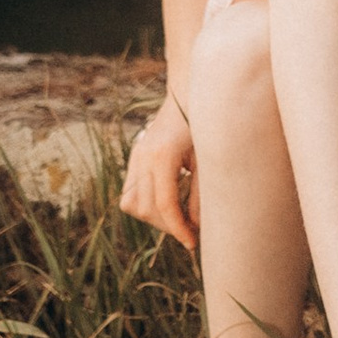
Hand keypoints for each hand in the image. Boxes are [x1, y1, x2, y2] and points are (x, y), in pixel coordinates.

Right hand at [121, 94, 198, 248]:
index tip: (192, 244)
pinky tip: (167, 203)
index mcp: (163, 155)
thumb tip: (194, 227)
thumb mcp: (208, 160)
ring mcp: (135, 155)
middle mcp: (143, 156)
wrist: (189, 94)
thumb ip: (200, 194)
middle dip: (168, 225)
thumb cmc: (205, 125)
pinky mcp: (135, 156)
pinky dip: (145, 204)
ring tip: (178, 218)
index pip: (164, 204)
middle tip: (190, 231)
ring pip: (132, 203)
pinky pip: (130, 192)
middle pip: (147, 208)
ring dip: (154, 217)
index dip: (178, 228)